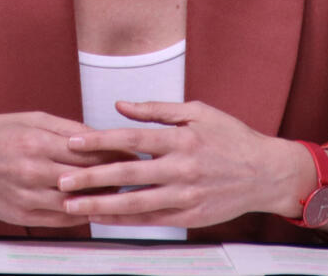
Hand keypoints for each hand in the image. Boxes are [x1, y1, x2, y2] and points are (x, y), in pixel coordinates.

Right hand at [0, 113, 131, 226]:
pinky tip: (92, 206)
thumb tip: (97, 137)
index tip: (134, 152)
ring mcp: (28, 197)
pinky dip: (80, 213)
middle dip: (115, 177)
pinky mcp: (23, 215)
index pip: (90, 151)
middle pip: (88, 178)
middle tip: (136, 174)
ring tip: (119, 193)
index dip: (116, 153)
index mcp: (38, 143)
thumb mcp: (31, 118)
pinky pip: (61, 218)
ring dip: (101, 199)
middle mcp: (34, 171)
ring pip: (78, 202)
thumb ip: (67, 128)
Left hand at [55, 100, 315, 227]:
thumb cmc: (232, 138)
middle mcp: (182, 168)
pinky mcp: (189, 217)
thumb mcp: (198, 111)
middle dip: (91, 178)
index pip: (132, 138)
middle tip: (61, 180)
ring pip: (135, 203)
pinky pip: (149, 221)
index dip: (100, 141)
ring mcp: (185, 196)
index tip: (72, 143)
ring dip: (100, 205)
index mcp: (181, 138)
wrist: (266, 173)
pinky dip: (123, 220)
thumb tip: (120, 106)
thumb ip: (157, 109)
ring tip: (72, 205)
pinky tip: (101, 218)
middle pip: (128, 174)